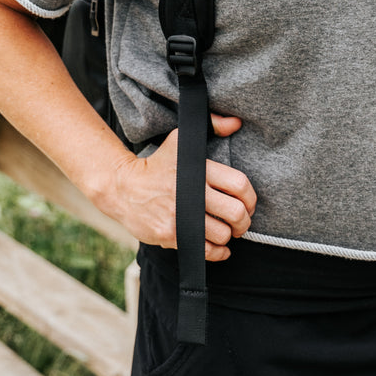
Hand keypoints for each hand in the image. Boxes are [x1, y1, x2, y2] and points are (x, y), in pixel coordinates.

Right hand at [106, 113, 256, 260]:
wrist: (124, 188)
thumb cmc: (157, 164)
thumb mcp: (181, 140)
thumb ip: (212, 127)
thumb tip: (236, 122)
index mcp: (198, 169)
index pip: (239, 185)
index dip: (251, 198)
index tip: (248, 203)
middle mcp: (191, 192)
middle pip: (235, 213)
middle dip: (244, 221)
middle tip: (242, 221)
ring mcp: (181, 216)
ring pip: (222, 233)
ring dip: (230, 235)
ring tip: (226, 230)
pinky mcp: (171, 235)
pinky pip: (205, 250)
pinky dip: (218, 252)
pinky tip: (220, 248)